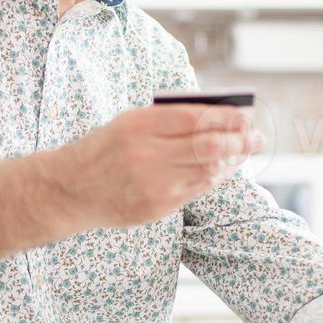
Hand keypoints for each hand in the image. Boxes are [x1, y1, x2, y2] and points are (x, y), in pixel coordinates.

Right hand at [50, 104, 264, 229]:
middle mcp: (147, 155)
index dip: (227, 117)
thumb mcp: (127, 123)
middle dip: (239, 140)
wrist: (67, 189)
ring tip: (242, 152)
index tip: (246, 114)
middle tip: (255, 136)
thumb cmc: (103, 150)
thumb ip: (166, 119)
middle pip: (209, 146)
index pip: (196, 118)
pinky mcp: (156, 207)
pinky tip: (221, 170)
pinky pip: (196, 191)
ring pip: (208, 171)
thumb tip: (216, 117)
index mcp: (138, 125)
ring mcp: (153, 184)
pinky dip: (214, 178)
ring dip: (231, 161)